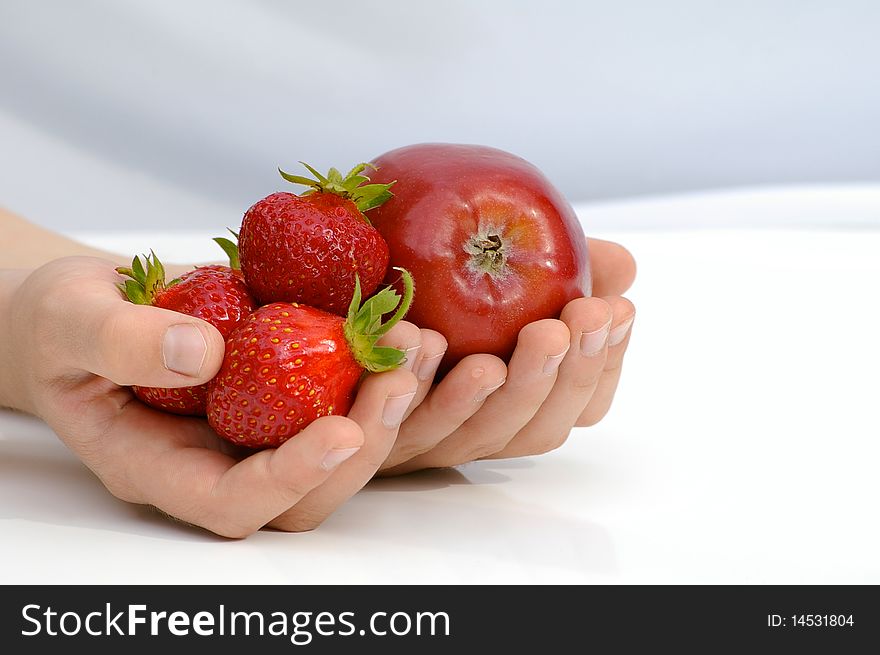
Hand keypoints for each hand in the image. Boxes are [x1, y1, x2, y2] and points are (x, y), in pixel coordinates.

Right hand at [0, 257, 418, 536]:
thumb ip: (121, 341)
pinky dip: (378, 367)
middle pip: (305, 493)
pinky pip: (339, 396)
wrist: (89, 306)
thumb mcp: (71, 321)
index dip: (291, 478)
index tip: (340, 432)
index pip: (233, 503)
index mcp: (159, 464)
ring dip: (386, 405)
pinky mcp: (281, 392)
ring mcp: (254, 429)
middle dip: (363, 443)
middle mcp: (217, 459)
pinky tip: (402, 322)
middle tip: (398, 379)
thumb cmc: (64, 322)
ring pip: (335, 447)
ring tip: (416, 343)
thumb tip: (204, 354)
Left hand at [378, 238, 636, 473]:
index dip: (603, 364)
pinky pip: (394, 422)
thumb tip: (624, 267)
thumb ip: (565, 271)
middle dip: (566, 374)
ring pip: (472, 434)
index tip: (618, 309)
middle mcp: (476, 427)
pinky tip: (422, 337)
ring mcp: (424, 436)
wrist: (333, 296)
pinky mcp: (370, 433)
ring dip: (501, 390)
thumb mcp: (502, 271)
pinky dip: (415, 381)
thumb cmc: (429, 285)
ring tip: (521, 343)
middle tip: (581, 317)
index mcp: (514, 400)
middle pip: (534, 427)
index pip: (578, 404)